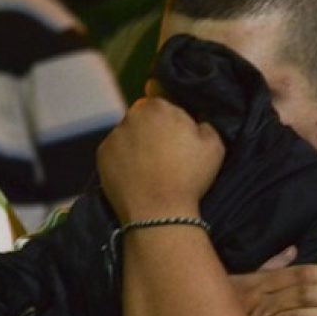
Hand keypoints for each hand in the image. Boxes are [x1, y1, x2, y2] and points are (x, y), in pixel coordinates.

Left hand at [97, 95, 223, 222]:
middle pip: (143, 116)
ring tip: (149, 169)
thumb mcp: (214, 144)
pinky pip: (115, 151)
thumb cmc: (189, 177)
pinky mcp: (102, 155)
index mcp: (159, 106)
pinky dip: (123, 159)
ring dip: (136, 143)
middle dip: (152, 128)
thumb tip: (195, 120)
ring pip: (128, 134)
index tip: (177, 137)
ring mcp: (114, 135)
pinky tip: (136, 175)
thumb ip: (205, 122)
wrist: (159, 213)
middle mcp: (132, 115)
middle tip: (165, 154)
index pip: (163, 102)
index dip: (171, 119)